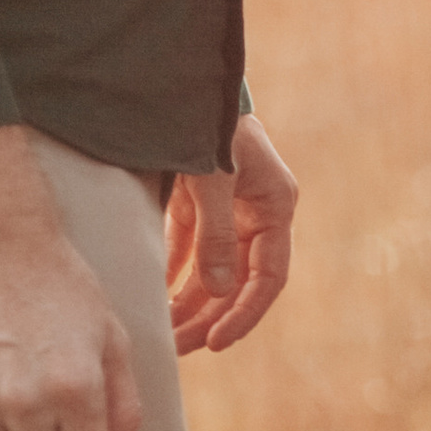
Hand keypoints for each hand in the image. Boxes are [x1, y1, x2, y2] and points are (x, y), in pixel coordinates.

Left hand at [166, 115, 296, 357]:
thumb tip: (217, 291)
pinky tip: (156, 302)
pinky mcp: (200, 205)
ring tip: (164, 337)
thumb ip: (216, 233)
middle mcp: (257, 213)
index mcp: (275, 205)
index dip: (245, 314)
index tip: (216, 343)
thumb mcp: (214, 176)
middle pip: (238, 282)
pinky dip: (176, 278)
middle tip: (177, 349)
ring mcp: (229, 210)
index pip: (268, 277)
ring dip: (191, 305)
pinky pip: (191, 254)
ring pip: (214, 274)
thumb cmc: (207, 122)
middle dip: (209, 318)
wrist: (182, 81)